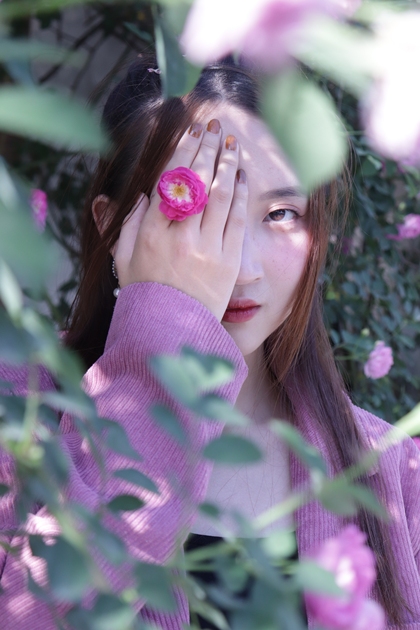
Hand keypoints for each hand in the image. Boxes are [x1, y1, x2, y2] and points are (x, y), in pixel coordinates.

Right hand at [113, 119, 247, 321]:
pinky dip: (240, 195)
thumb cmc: (144, 292)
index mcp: (152, 233)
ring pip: (220, 196)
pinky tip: (241, 176)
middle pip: (197, 182)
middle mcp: (180, 237)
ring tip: (232, 143)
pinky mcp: (229, 262)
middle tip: (215, 127)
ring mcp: (207, 249)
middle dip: (208, 148)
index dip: (184, 152)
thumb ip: (126, 223)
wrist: (171, 330)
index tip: (192, 132)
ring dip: (227, 165)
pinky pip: (236, 220)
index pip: (170, 181)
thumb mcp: (123, 259)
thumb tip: (142, 194)